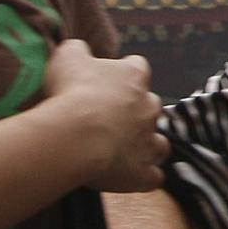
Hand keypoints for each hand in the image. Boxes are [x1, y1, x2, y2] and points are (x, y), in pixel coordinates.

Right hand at [43, 39, 167, 192]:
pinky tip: (133, 177)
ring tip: (127, 150)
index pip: (137, 67)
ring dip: (147, 145)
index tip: (108, 82)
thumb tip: (81, 51)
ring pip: (160, 144)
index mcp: (133, 77)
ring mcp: (149, 141)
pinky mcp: (143, 172)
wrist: (75, 135)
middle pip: (151, 106)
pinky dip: (145, 177)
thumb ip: (78, 51)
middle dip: (136, 112)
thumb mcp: (68, 57)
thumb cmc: (71, 92)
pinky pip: (153, 177)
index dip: (123, 74)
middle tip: (111, 119)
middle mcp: (149, 107)